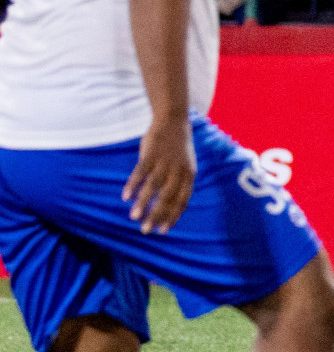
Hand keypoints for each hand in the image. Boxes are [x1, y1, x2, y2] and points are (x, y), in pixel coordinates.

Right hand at [122, 119, 195, 233]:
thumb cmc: (178, 149)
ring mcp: (164, 162)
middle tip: (145, 230)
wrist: (173, 121)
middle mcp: (178, 171)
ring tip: (134, 217)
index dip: (172, 216)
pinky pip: (141, 172)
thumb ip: (179, 184)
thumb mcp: (185, 166)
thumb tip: (171, 206)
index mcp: (189, 176)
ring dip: (143, 203)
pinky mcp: (150, 154)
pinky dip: (133, 185)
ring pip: (153, 187)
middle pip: (167, 197)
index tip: (162, 230)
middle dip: (156, 215)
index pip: (182, 201)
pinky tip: (126, 197)